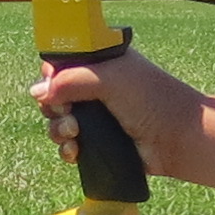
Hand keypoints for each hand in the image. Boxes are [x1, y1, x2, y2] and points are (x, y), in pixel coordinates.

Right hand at [29, 45, 204, 177]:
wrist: (177, 137)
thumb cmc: (152, 99)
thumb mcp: (108, 78)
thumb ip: (70, 80)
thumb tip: (38, 92)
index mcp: (100, 62)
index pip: (61, 64)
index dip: (51, 77)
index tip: (54, 88)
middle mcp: (96, 87)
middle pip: (54, 95)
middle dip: (53, 106)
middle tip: (67, 113)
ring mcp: (96, 115)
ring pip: (58, 121)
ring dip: (59, 129)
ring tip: (74, 133)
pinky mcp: (98, 141)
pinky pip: (69, 145)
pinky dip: (67, 149)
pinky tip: (75, 152)